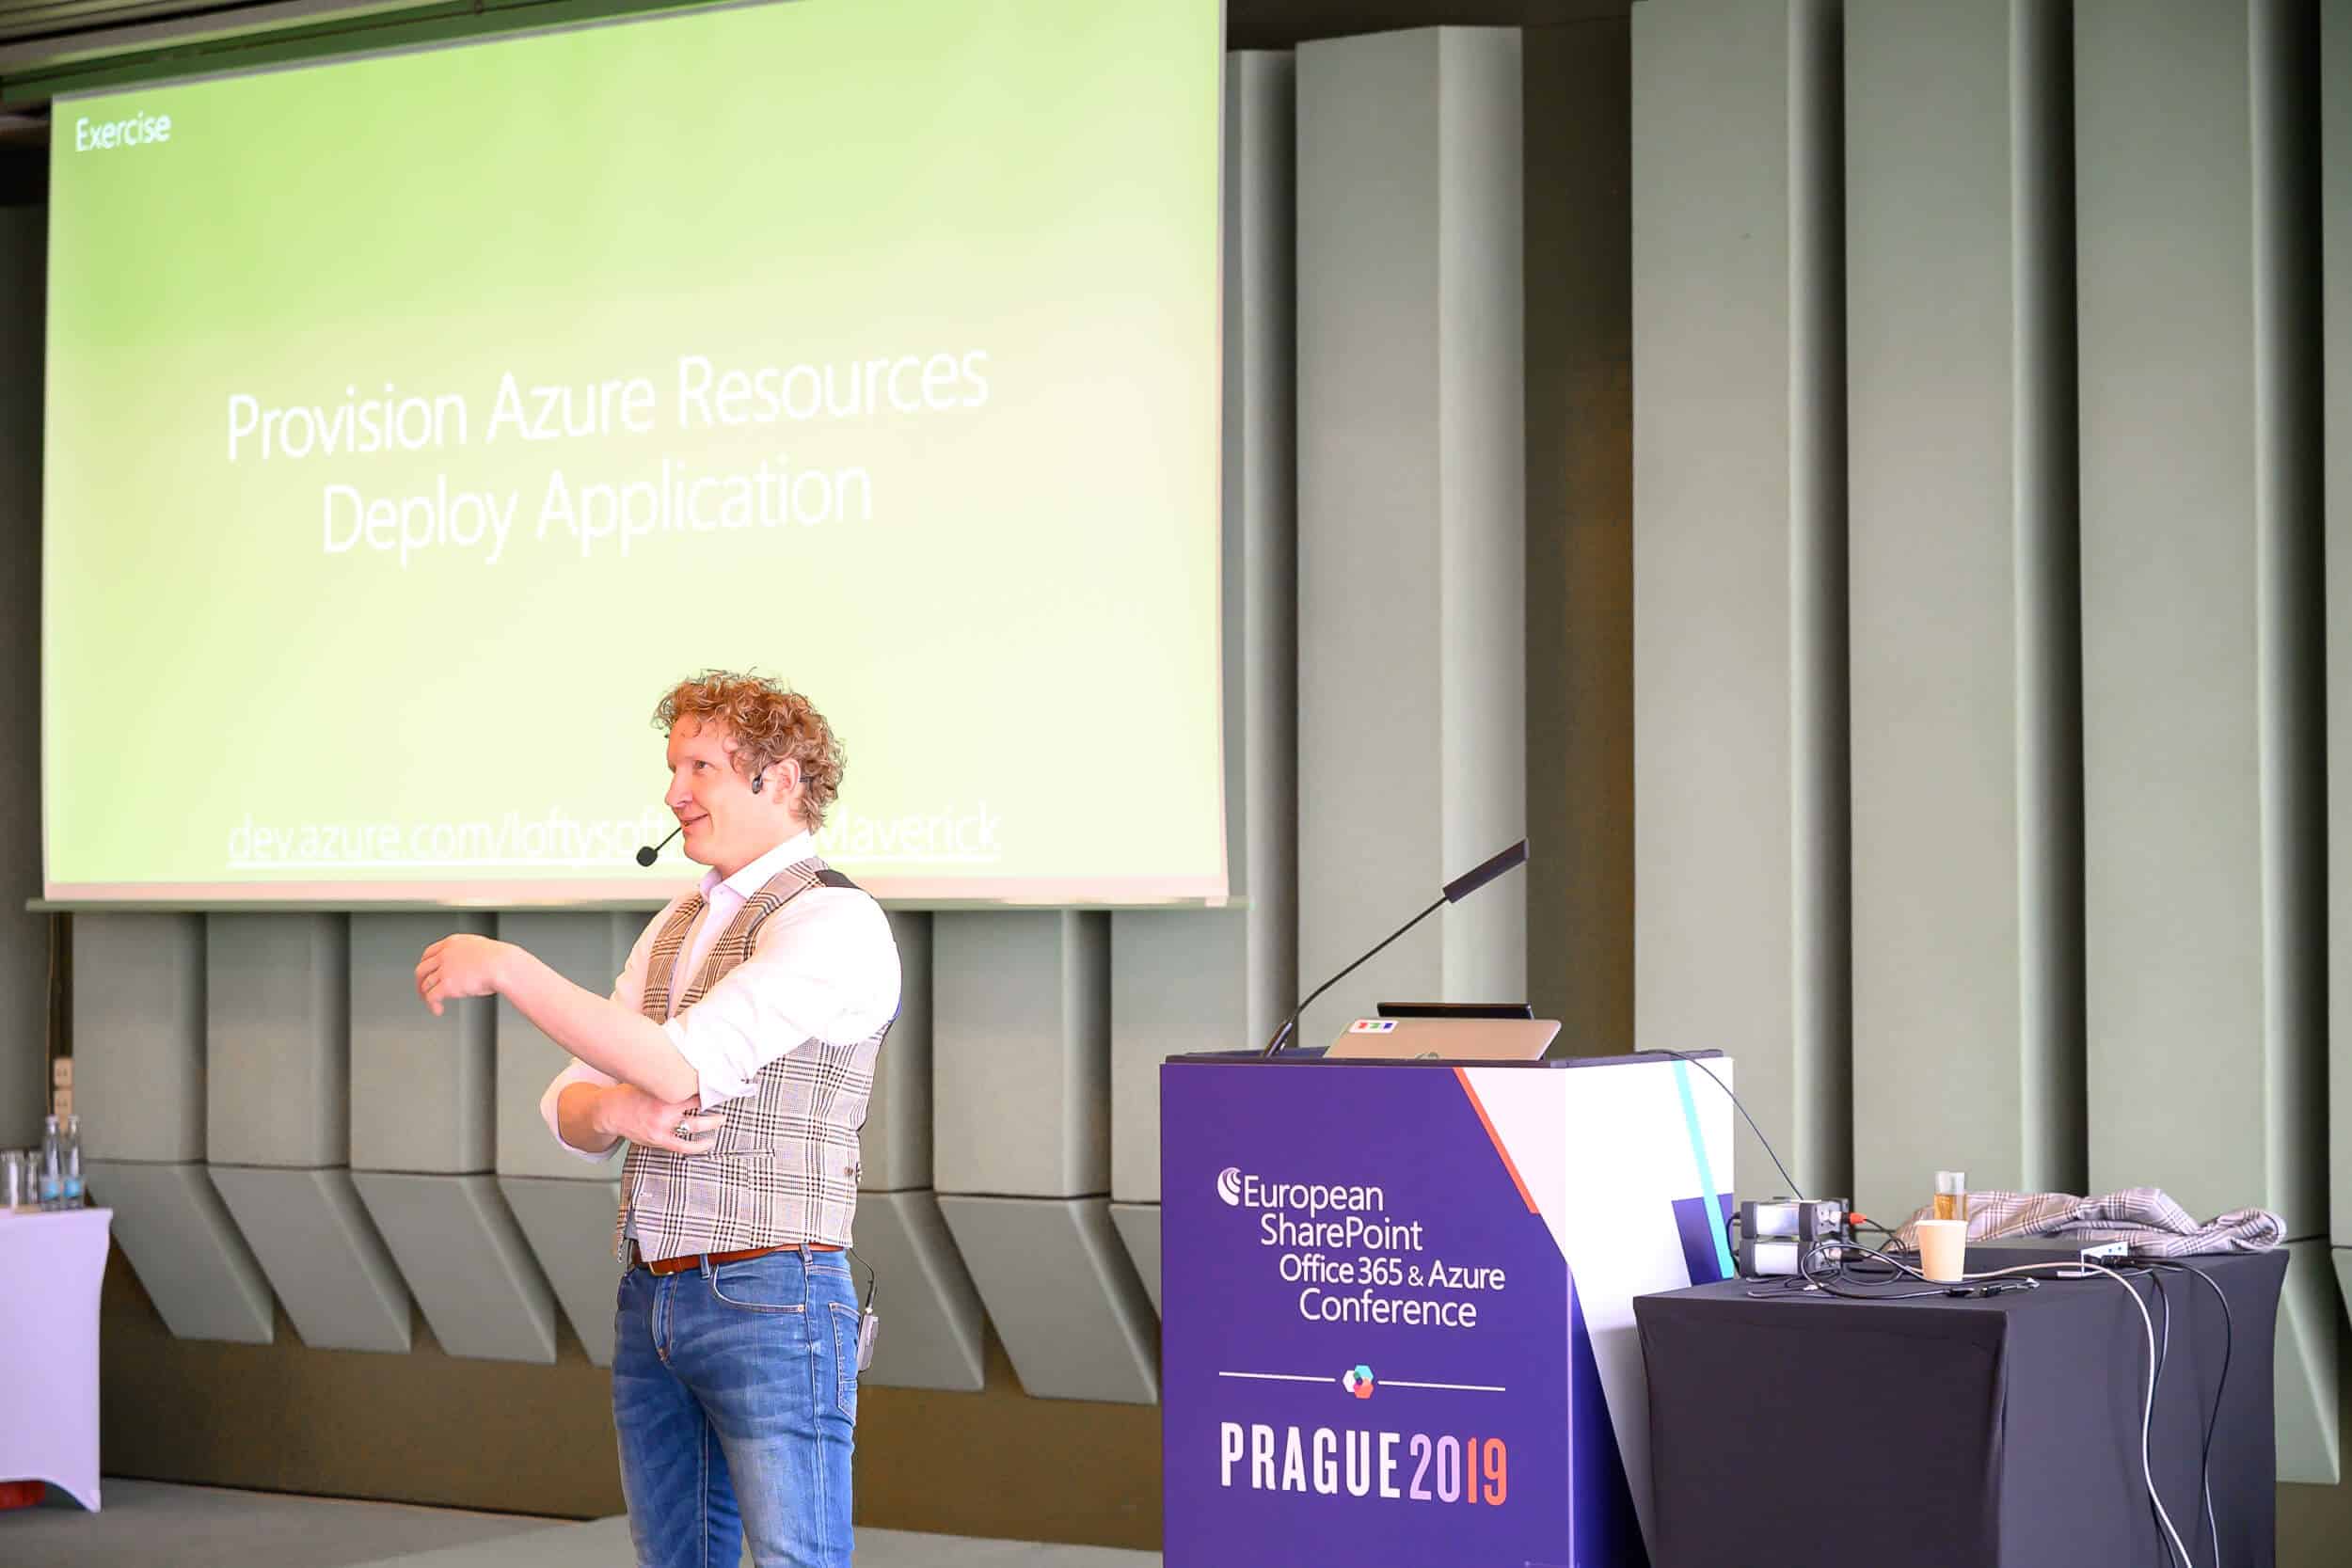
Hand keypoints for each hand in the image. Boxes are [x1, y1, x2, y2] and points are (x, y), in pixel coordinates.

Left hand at [414, 934, 512, 1015]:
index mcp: (452, 943)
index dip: (425, 965)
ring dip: (426, 996)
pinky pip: (432, 997)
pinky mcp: (447, 985)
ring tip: (433, 1003)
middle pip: (421, 969)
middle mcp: (445, 954)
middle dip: (420, 982)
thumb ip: (467, 955)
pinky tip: (438, 1010)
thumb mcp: (479, 949)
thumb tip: (467, 968)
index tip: (425, 973)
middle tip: (422, 991)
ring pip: (425, 984)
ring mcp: (444, 969)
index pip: (428, 953)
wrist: (504, 966)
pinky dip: (432, 1005)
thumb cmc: (500, 960)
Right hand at [597, 1086, 725, 1154]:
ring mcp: (661, 1128)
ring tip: (721, 1121)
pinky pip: (682, 1146)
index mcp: (662, 1095)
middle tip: (724, 1103)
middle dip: (713, 1108)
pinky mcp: (658, 1140)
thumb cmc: (627, 1094)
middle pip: (697, 1109)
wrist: (608, 1112)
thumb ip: (665, 1079)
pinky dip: (696, 1146)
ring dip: (710, 1126)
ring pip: (693, 1128)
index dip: (706, 1088)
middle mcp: (664, 1112)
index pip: (692, 1091)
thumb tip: (684, 1068)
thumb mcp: (647, 1081)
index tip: (716, 1084)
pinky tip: (707, 1143)